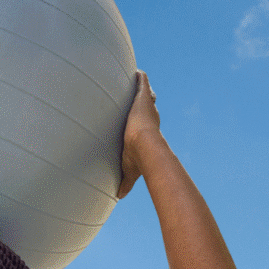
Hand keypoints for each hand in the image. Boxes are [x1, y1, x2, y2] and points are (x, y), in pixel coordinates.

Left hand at [116, 70, 160, 199]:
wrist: (143, 146)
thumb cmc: (138, 159)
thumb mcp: (130, 170)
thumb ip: (125, 182)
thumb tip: (118, 197)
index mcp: (148, 132)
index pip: (147, 123)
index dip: (143, 120)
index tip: (138, 120)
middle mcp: (150, 117)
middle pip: (148, 106)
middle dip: (142, 102)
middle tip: (136, 99)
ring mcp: (147, 106)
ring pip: (145, 93)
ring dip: (140, 88)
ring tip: (134, 82)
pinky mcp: (143, 96)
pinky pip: (142, 82)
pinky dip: (140, 77)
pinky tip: (136, 72)